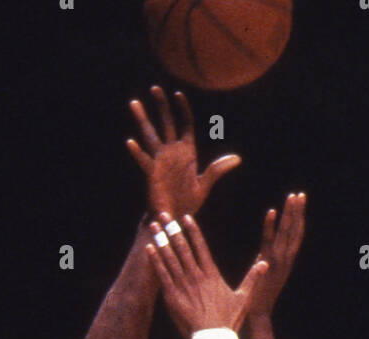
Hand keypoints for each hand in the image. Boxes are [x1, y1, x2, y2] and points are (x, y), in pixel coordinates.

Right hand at [127, 87, 239, 218]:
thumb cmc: (188, 203)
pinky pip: (144, 161)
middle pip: (165, 124)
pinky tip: (131, 142)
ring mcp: (160, 162)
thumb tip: (237, 158)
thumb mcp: (204, 184)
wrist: (175, 220)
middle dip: (161, 106)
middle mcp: (171, 153)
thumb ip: (217, 169)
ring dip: (143, 120)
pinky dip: (138, 153)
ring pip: (150, 136)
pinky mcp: (152, 175)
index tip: (178, 94)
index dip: (182, 110)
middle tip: (155, 88)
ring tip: (134, 103)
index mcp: (186, 152)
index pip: (185, 125)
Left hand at [146, 215, 266, 337]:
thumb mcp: (243, 298)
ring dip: (161, 239)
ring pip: (170, 257)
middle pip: (182, 247)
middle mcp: (196, 275)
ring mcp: (183, 285)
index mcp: (211, 274)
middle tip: (164, 213)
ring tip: (155, 224)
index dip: (192, 231)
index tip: (185, 217)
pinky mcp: (172, 296)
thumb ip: (252, 278)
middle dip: (172, 229)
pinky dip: (155, 260)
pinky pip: (162, 274)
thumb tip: (265, 264)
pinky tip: (150, 248)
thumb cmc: (228, 321)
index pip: (200, 246)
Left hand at [248, 192, 306, 318]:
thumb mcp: (264, 278)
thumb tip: (263, 257)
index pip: (295, 236)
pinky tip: (271, 211)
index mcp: (285, 262)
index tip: (299, 204)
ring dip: (290, 215)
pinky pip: (269, 242)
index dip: (298, 219)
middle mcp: (285, 261)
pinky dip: (270, 227)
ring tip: (292, 197)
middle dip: (297, 213)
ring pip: (286, 234)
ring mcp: (278, 263)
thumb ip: (264, 265)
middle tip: (300, 194)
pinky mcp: (268, 266)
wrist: (257, 317)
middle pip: (294, 232)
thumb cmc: (258, 299)